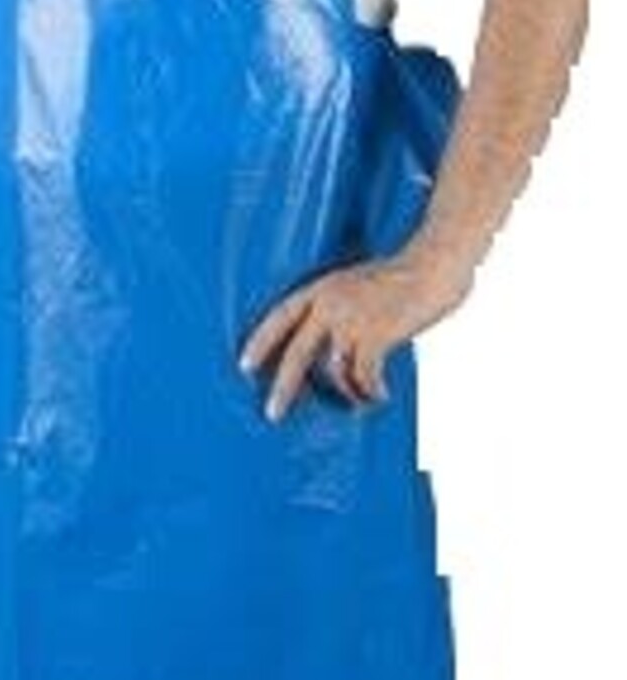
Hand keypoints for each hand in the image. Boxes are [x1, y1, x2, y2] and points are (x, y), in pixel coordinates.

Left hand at [237, 249, 467, 421]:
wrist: (435, 265)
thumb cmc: (405, 275)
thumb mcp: (360, 283)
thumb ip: (341, 308)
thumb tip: (338, 349)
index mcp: (322, 287)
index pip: (280, 316)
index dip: (260, 342)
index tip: (245, 367)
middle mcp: (331, 303)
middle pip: (296, 352)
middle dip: (284, 387)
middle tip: (273, 414)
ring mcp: (353, 318)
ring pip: (334, 371)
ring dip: (347, 394)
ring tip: (360, 403)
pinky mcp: (377, 334)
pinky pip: (364, 376)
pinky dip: (371, 392)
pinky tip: (381, 397)